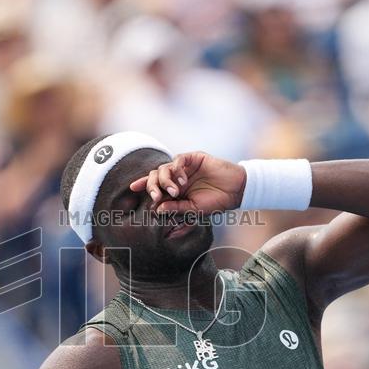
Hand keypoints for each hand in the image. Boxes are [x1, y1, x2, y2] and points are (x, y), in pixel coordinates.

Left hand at [130, 152, 245, 213]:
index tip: (132, 188)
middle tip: (156, 196)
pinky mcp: (194, 158)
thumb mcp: (193, 210)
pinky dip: (177, 170)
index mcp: (174, 189)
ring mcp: (184, 167)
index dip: (143, 184)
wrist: (235, 191)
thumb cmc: (215, 202)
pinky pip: (178, 159)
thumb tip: (158, 209)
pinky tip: (184, 181)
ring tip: (175, 191)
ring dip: (165, 181)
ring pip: (164, 168)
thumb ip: (176, 210)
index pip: (154, 185)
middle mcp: (176, 176)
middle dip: (151, 185)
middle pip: (155, 175)